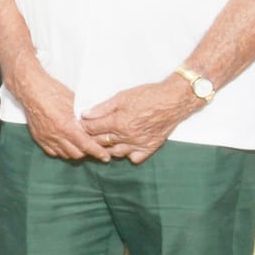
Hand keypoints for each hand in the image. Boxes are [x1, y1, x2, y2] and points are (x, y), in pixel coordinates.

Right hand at [11, 65, 108, 160]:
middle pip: (76, 153)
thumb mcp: (74, 103)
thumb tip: (96, 124)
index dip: (98, 152)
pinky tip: (65, 144)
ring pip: (65, 154)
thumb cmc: (52, 92)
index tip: (105, 157)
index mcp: (66, 126)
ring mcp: (46, 137)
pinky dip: (61, 151)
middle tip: (93, 147)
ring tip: (79, 146)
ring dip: (74, 152)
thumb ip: (84, 117)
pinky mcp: (38, 137)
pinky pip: (52, 152)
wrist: (31, 89)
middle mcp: (56, 135)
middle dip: (87, 152)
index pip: (86, 145)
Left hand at [81, 77, 199, 162]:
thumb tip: (85, 115)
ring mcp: (138, 144)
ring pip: (115, 153)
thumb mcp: (122, 97)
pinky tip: (124, 147)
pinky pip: (134, 158)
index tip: (80, 124)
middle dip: (91, 138)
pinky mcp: (149, 148)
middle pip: (100, 142)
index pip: (92, 129)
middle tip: (87, 134)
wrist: (173, 101)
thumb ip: (102, 108)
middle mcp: (127, 136)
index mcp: (118, 122)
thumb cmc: (147, 96)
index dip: (83, 127)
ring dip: (107, 148)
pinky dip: (127, 155)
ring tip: (103, 141)